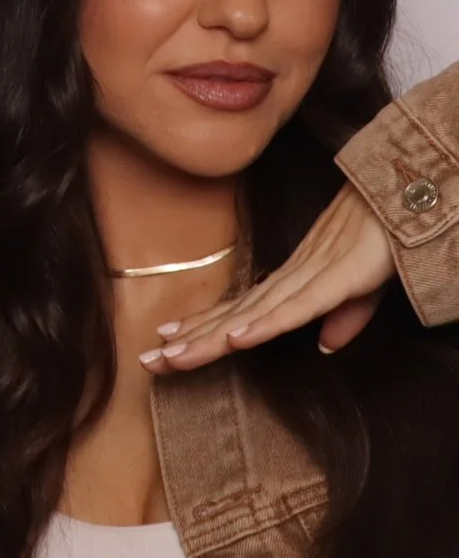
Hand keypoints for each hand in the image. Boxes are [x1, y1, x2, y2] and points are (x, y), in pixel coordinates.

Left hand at [143, 185, 394, 371]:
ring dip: (211, 338)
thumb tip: (325, 346)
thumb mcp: (362, 289)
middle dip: (190, 340)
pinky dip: (263, 324)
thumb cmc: (384, 238)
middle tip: (147, 360)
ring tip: (172, 356)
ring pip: (252, 314)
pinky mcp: (337, 278)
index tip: (166, 344)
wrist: (409, 197)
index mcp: (294, 281)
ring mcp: (311, 276)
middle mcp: (292, 278)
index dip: (204, 329)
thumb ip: (343, 316)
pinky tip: (234, 340)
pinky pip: (295, 307)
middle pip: (234, 316)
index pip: (240, 311)